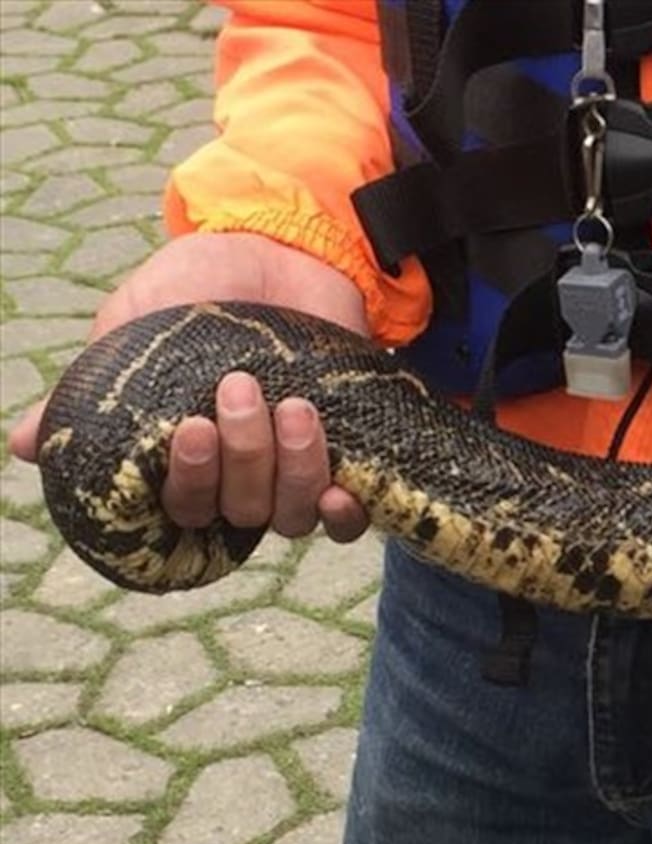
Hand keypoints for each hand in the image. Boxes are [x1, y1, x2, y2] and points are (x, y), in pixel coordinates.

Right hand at [9, 232, 370, 541]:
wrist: (281, 248)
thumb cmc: (199, 290)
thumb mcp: (133, 329)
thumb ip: (90, 387)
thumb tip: (26, 445)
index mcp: (186, 461)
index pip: (183, 508)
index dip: (190, 480)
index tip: (191, 427)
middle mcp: (240, 479)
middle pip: (241, 512)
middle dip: (242, 459)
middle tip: (240, 390)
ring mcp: (295, 472)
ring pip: (294, 515)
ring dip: (294, 470)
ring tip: (295, 408)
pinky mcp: (350, 458)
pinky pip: (348, 519)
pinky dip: (346, 513)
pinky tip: (343, 489)